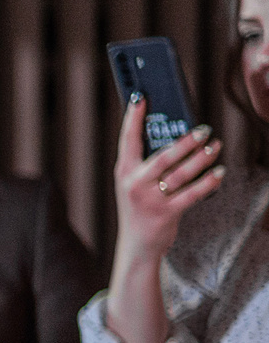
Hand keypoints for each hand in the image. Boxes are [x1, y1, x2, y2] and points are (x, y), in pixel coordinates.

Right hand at [105, 98, 224, 342]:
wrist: (137, 244)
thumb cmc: (140, 207)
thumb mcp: (135, 183)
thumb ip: (148, 162)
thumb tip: (177, 136)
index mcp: (124, 172)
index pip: (127, 140)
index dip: (133, 118)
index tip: (141, 98)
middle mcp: (134, 184)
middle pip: (163, 156)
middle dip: (185, 141)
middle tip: (204, 129)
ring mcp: (150, 199)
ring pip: (182, 173)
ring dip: (203, 158)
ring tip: (216, 146)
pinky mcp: (166, 213)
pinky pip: (193, 193)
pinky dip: (209, 181)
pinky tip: (220, 172)